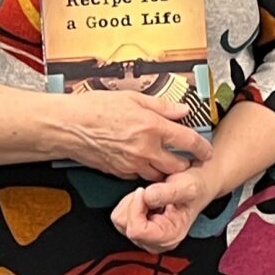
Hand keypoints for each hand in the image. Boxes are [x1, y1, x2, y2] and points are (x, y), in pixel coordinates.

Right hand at [53, 88, 209, 181]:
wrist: (67, 126)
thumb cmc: (94, 108)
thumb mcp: (132, 98)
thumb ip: (161, 106)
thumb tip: (182, 110)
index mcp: (151, 126)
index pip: (188, 141)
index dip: (202, 147)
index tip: (207, 150)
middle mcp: (145, 148)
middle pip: (177, 166)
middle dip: (184, 163)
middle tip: (185, 157)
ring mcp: (131, 163)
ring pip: (159, 175)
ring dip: (165, 170)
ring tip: (165, 160)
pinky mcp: (119, 172)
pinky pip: (139, 176)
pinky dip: (145, 171)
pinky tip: (142, 161)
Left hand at [112, 164, 218, 251]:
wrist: (198, 187)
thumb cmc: (195, 188)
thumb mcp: (187, 186)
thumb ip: (168, 192)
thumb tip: (148, 196)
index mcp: (169, 237)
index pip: (136, 230)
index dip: (136, 208)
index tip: (145, 191)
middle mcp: (156, 242)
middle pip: (126, 226)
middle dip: (134, 204)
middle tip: (153, 192)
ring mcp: (146, 238)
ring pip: (120, 221)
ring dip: (131, 203)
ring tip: (151, 196)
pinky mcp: (138, 231)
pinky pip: (120, 216)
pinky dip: (129, 204)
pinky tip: (146, 201)